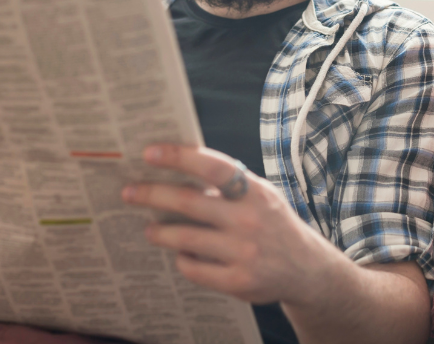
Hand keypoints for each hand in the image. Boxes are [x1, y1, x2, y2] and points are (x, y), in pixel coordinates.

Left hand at [121, 145, 338, 305]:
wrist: (306, 269)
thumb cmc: (272, 223)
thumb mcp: (259, 195)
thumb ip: (227, 184)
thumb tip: (176, 168)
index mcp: (254, 192)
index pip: (214, 167)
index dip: (180, 157)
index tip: (149, 152)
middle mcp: (250, 220)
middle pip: (189, 202)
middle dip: (152, 195)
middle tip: (128, 192)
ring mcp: (244, 253)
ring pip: (185, 239)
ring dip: (159, 232)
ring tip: (148, 228)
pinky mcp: (238, 282)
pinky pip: (194, 268)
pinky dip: (182, 259)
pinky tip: (181, 253)